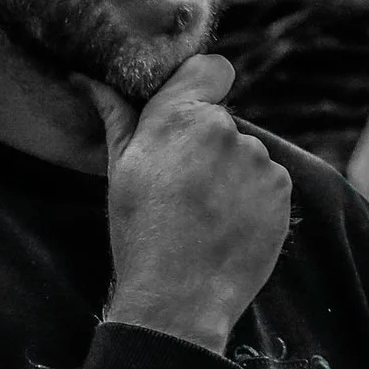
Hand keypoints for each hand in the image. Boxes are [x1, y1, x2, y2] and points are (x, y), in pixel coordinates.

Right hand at [82, 55, 291, 353]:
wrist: (179, 299)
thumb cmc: (140, 233)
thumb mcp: (120, 171)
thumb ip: (116, 115)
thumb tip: (86, 78)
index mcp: (178, 116)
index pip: (211, 69)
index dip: (202, 88)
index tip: (189, 116)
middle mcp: (223, 128)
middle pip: (222, 120)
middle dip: (207, 144)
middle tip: (184, 188)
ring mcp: (258, 159)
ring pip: (245, 153)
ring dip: (232, 173)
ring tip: (206, 214)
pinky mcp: (282, 189)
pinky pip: (268, 181)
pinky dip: (253, 198)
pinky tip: (229, 225)